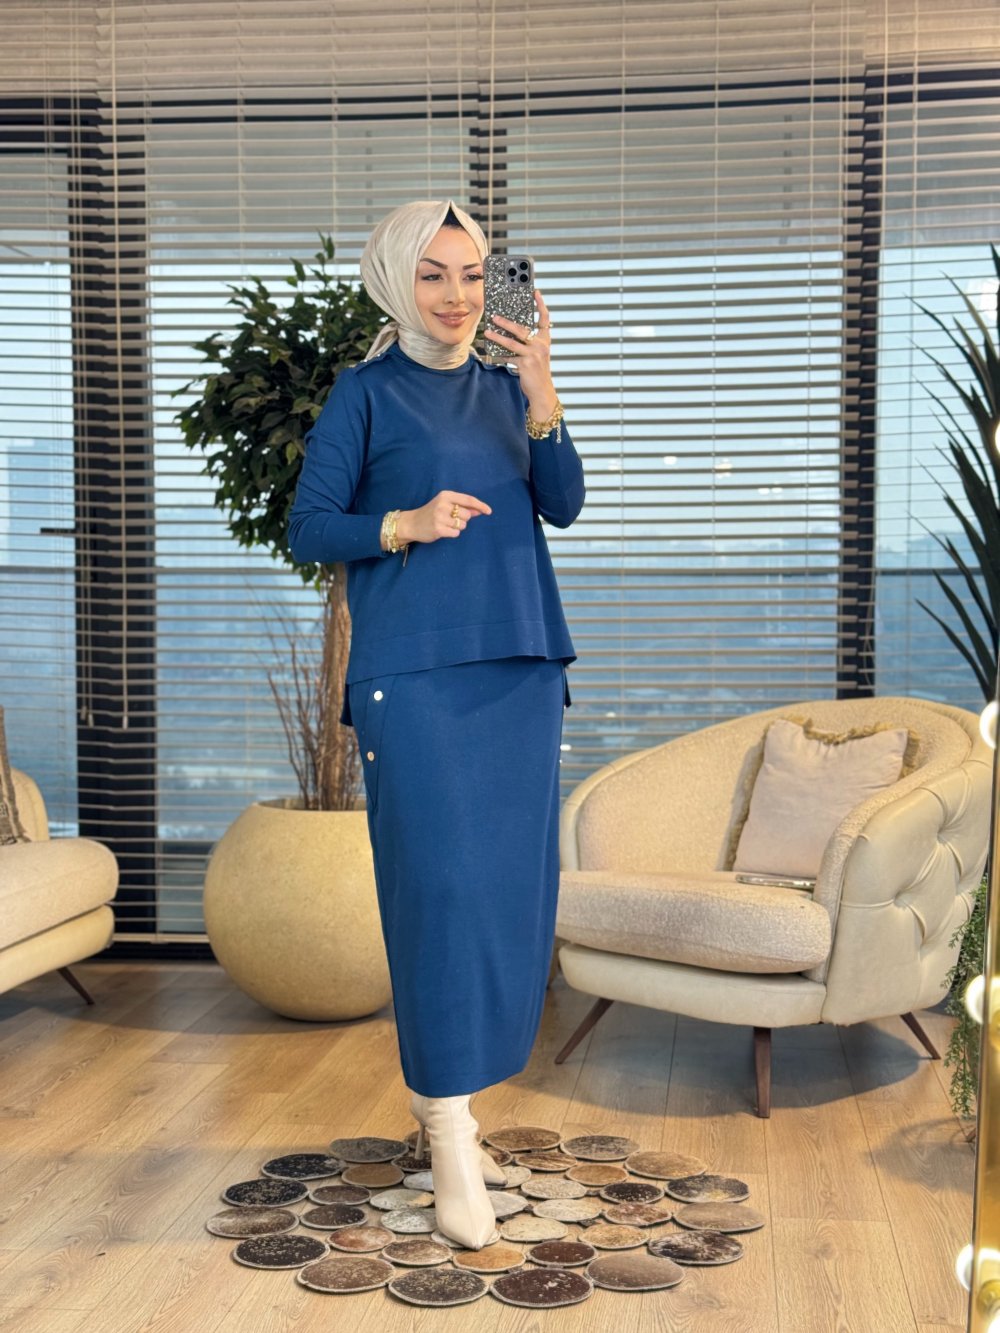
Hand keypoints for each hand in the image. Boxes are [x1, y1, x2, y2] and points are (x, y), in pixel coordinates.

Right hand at [396, 490, 491, 544]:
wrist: (412, 523)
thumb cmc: (432, 513)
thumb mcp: (446, 505)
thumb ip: (462, 507)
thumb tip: (480, 510)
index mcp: (446, 495)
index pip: (468, 499)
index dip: (480, 505)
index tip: (489, 511)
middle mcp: (443, 504)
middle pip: (467, 515)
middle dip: (463, 519)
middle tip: (451, 519)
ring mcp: (440, 517)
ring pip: (463, 525)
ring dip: (458, 527)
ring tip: (446, 525)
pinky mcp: (438, 529)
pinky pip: (456, 533)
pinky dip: (452, 533)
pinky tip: (443, 531)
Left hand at [484, 289, 557, 417]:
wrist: (542, 390)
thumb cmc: (538, 372)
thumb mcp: (537, 354)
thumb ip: (528, 343)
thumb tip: (511, 333)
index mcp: (545, 340)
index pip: (545, 319)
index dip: (541, 304)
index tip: (535, 292)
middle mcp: (540, 345)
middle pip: (522, 329)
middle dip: (507, 322)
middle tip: (495, 316)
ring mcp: (533, 355)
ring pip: (512, 342)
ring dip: (498, 337)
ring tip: (487, 332)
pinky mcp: (525, 364)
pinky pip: (508, 357)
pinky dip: (499, 355)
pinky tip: (490, 352)